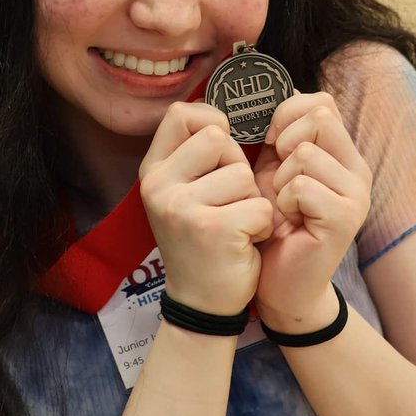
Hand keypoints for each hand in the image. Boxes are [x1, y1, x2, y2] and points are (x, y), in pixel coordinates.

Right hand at [139, 102, 274, 315]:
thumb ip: (195, 154)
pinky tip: (244, 242)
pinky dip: (263, 226)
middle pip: (218, 138)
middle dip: (235, 166)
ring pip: (243, 174)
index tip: (221, 145)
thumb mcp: (183, 192)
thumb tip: (222, 114)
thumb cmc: (202, 239)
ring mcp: (182, 207)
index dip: (210, 121)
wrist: (201, 302)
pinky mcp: (213, 229)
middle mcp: (159, 186)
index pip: (180, 113)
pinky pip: (260, 206)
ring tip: (235, 224)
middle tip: (226, 201)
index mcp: (152, 171)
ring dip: (252, 200)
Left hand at [253, 92, 372, 329]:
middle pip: (320, 117)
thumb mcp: (274, 170)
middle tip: (277, 174)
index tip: (270, 140)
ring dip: (280, 179)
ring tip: (283, 204)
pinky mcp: (346, 219)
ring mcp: (357, 194)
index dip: (289, 112)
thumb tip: (282, 92)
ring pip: (306, 153)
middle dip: (284, 142)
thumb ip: (280, 136)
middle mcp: (357, 169)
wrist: (279, 281)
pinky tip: (288, 221)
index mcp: (342, 153)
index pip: (323, 102)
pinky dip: (284, 202)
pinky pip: (302, 186)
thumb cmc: (274, 223)